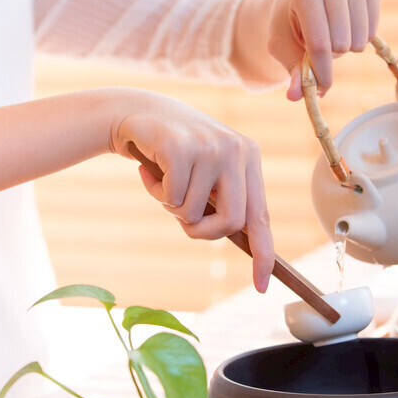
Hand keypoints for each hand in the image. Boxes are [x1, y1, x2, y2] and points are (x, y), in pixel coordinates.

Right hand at [109, 91, 274, 291]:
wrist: (135, 111)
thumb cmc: (172, 150)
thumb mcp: (206, 172)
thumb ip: (222, 199)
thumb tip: (243, 242)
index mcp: (248, 157)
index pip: (261, 215)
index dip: (263, 253)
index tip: (262, 286)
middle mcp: (237, 150)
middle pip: (231, 223)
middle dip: (201, 231)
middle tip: (180, 218)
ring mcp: (211, 147)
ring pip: (194, 213)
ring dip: (171, 206)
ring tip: (164, 180)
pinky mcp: (183, 148)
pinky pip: (172, 197)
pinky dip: (156, 192)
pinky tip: (150, 169)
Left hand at [266, 0, 380, 100]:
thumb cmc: (289, 21)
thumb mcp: (281, 45)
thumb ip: (291, 70)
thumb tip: (296, 96)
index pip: (320, 44)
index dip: (321, 73)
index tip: (321, 90)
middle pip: (342, 44)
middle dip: (330, 55)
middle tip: (318, 44)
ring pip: (360, 40)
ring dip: (346, 47)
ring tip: (331, 32)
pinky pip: (372, 31)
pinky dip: (359, 37)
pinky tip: (345, 23)